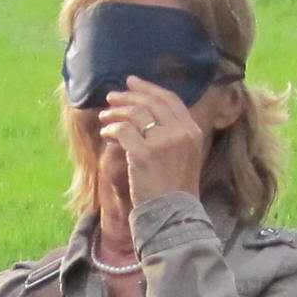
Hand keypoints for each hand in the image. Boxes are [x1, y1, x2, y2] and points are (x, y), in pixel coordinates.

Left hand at [97, 74, 206, 208]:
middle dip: (129, 95)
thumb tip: (145, 116)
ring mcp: (162, 142)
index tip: (133, 82)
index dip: (149, 88)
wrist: (174, 214)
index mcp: (192, 131)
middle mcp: (180, 132)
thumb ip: (173, 135)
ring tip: (104, 116)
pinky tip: (106, 133)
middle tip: (112, 96)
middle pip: (151, 102)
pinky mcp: (144, 154)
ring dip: (116, 112)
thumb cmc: (175, 189)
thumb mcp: (185, 156)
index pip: (170, 100)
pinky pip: (122, 131)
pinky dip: (111, 129)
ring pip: (135, 113)